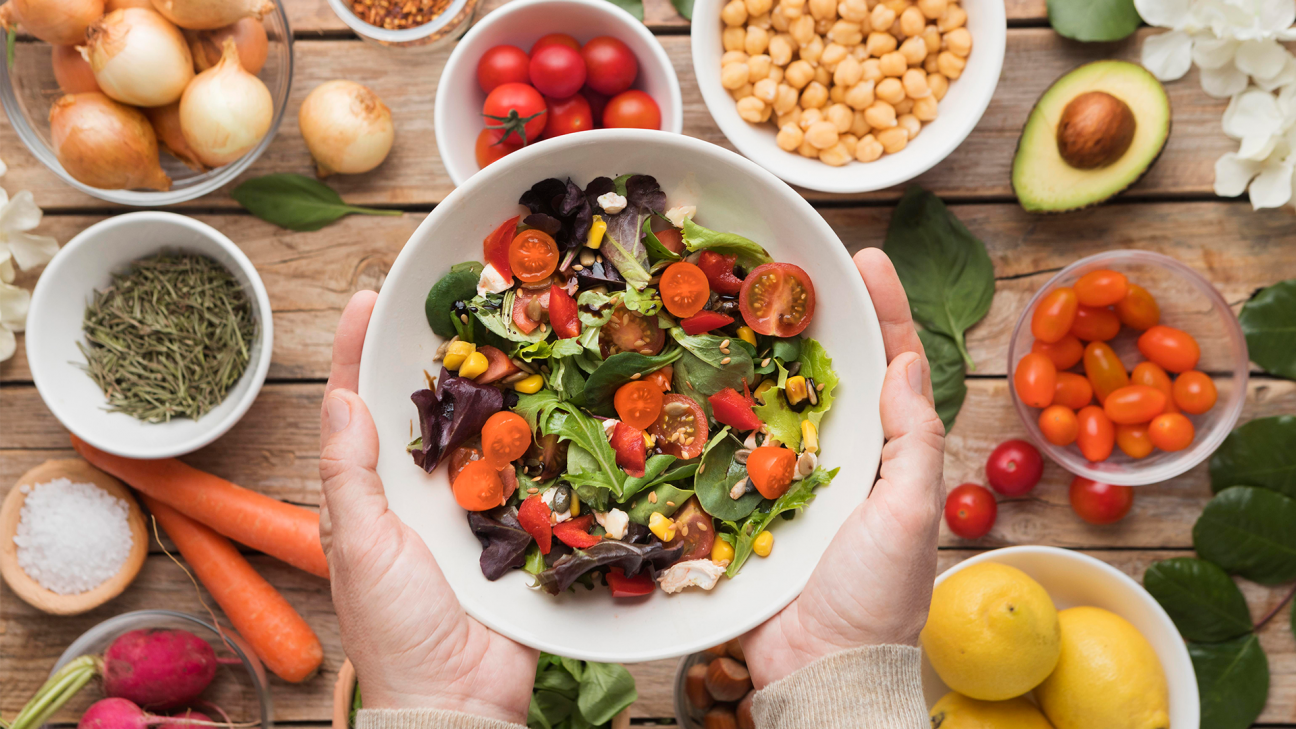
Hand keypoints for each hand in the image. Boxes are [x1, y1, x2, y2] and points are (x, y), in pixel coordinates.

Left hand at [318, 291, 537, 722]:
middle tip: (459, 298)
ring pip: (484, 431)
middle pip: (427, 408)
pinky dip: (544, 436)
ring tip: (514, 330)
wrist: (458, 697)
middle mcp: (422, 491)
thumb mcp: (358, 545)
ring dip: (497, 386)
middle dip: (438, 354)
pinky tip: (559, 396)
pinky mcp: (520, 526)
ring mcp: (474, 507)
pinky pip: (532, 472)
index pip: (358, 407)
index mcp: (373, 493)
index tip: (368, 299)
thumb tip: (340, 398)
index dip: (356, 353)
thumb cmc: (394, 626)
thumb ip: (349, 474)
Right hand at [741, 248, 945, 687]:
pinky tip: (684, 375)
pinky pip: (721, 448)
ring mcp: (783, 478)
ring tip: (727, 300)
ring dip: (750, 353)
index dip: (883, 310)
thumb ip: (911, 442)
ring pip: (767, 399)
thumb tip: (905, 365)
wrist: (817, 669)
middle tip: (778, 264)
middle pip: (824, 370)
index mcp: (884, 453)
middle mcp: (835, 456)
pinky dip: (705, 412)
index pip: (890, 366)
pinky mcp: (740, 504)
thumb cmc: (876, 597)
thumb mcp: (908, 515)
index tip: (866, 258)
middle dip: (806, 317)